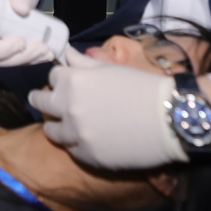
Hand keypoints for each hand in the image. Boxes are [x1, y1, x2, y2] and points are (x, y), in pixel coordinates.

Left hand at [28, 50, 187, 168]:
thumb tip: (66, 54)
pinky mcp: (87, 156)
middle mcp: (68, 107)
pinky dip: (75, 144)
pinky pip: (71, 150)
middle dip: (44, 100)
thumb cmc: (143, 87)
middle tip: (48, 103)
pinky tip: (87, 139)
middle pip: (40, 103)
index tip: (64, 82)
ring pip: (51, 131)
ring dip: (56, 125)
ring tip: (66, 124)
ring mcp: (76, 134)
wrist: (170, 118)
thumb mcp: (111, 68)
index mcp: (73, 81)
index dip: (60, 78)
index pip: (52, 76)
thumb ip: (83, 63)